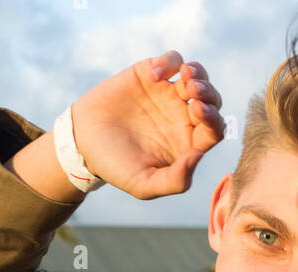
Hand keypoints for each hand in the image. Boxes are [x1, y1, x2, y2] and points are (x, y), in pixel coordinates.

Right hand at [72, 51, 223, 198]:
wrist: (84, 141)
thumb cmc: (116, 167)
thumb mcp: (144, 185)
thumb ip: (175, 180)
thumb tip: (198, 156)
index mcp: (188, 144)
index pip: (214, 130)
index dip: (213, 119)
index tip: (198, 112)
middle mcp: (183, 118)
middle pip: (212, 100)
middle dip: (209, 93)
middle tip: (193, 93)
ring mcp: (169, 94)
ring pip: (198, 76)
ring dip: (198, 73)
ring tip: (185, 76)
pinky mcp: (152, 74)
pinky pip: (173, 60)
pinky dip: (169, 62)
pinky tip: (155, 74)